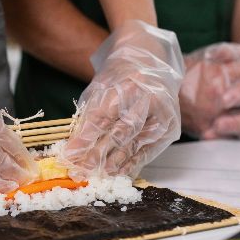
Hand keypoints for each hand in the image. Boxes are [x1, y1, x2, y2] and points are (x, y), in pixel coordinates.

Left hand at [63, 20, 182, 178]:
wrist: (151, 63)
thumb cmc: (120, 77)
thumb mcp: (100, 89)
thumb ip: (90, 116)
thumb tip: (75, 148)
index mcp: (127, 85)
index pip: (103, 117)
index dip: (85, 139)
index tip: (69, 154)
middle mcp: (148, 100)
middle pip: (120, 133)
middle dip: (98, 155)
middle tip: (81, 171)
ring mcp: (162, 115)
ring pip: (135, 145)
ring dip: (114, 164)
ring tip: (96, 176)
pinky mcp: (170, 128)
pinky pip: (148, 151)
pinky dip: (131, 164)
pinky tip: (117, 174)